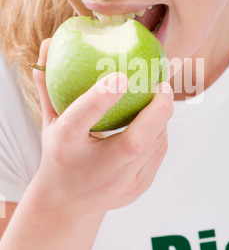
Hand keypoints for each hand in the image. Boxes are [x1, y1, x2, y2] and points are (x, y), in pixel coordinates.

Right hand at [32, 38, 173, 212]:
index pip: (79, 121)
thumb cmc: (61, 153)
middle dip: (157, 109)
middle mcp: (93, 169)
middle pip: (134, 142)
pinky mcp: (138, 189)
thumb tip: (47, 46)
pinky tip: (156, 118)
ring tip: (159, 95)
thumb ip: (49, 85)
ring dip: (161, 118)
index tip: (122, 75)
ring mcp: (119, 184)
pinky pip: (158, 153)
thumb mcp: (50, 121)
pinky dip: (160, 132)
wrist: (70, 203)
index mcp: (66, 147)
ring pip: (154, 146)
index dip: (100, 97)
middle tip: (161, 82)